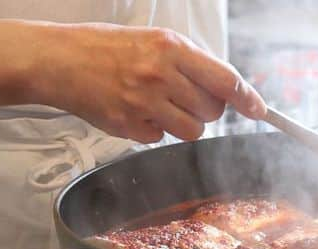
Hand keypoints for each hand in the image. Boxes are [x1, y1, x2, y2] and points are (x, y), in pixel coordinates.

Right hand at [37, 23, 266, 142]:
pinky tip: (135, 110)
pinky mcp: (129, 126)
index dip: (247, 98)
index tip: (258, 109)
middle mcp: (160, 75)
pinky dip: (154, 129)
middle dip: (206, 108)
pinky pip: (161, 138)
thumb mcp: (154, 40)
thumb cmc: (106, 48)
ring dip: (184, 123)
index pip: (224, 80)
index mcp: (170, 48)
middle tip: (184, 96)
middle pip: (212, 110)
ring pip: (193, 130)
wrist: (59, 60)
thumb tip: (226, 86)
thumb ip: (190, 61)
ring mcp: (144, 103)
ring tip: (160, 105)